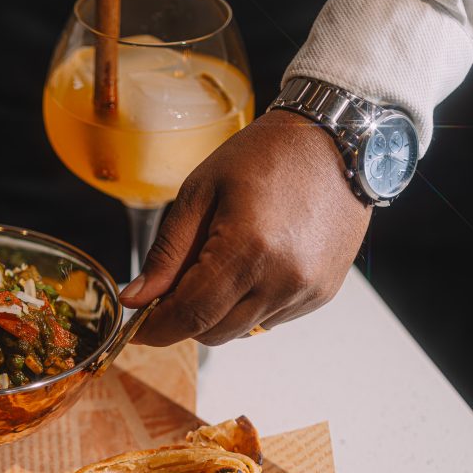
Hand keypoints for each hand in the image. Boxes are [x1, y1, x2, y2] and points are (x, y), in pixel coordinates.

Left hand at [119, 110, 371, 345]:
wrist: (336, 140)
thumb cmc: (264, 155)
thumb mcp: (199, 192)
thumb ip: (166, 253)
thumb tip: (136, 298)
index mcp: (247, 249)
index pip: (190, 315)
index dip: (157, 328)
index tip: (136, 328)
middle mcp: (282, 279)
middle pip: (214, 332)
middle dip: (184, 319)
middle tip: (172, 289)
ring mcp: (307, 289)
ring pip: (241, 331)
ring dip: (219, 312)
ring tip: (220, 265)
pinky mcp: (322, 292)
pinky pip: (271, 319)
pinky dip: (250, 305)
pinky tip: (252, 265)